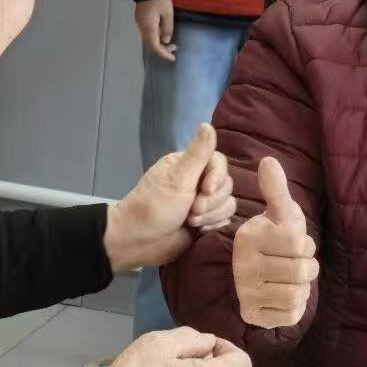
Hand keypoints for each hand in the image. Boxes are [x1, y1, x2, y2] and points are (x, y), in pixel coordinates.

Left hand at [105, 123, 235, 271]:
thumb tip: (207, 123)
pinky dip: (214, 226)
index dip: (217, 178)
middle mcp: (197, 181)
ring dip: (211, 215)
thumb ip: (197, 153)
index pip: (219, 162)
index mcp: (188, 165)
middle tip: (191, 212)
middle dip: (211, 202)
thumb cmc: (153, 207)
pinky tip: (200, 231)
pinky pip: (225, 220)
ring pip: (228, 203)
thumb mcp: (177, 179)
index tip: (205, 191)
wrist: (138, 242)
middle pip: (226, 185)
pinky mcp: (205, 221)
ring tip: (191, 223)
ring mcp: (203, 203)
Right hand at [135, 0, 175, 61]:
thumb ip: (167, 29)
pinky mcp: (141, 18)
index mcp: (149, 28)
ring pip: (149, 39)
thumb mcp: (168, 14)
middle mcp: (142, 28)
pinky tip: (163, 33)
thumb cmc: (159, 0)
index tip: (173, 58)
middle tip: (175, 48)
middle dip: (162, 49)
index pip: (155, 47)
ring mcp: (140, 23)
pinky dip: (156, 37)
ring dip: (159, 43)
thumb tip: (165, 40)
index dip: (164, 54)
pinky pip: (148, 33)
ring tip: (171, 42)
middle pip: (150, 45)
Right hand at [233, 157, 318, 328]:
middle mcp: (242, 267)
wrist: (262, 269)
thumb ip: (277, 189)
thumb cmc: (277, 237)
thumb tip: (268, 161)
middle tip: (293, 262)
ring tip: (289, 278)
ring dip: (302, 287)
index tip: (292, 243)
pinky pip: (292, 314)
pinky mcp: (253, 315)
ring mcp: (245, 294)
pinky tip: (283, 294)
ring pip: (298, 294)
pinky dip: (296, 306)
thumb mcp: (282, 212)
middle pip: (301, 272)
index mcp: (248, 238)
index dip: (304, 245)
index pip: (298, 245)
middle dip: (307, 267)